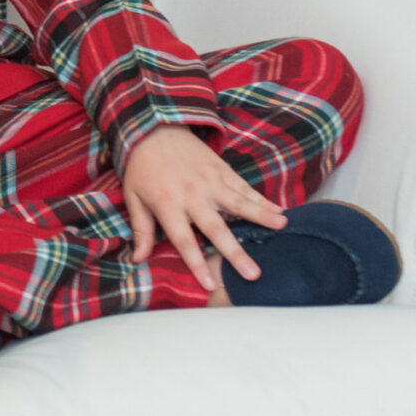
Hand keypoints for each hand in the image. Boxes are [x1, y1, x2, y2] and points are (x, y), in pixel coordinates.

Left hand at [122, 124, 285, 292]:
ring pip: (238, 203)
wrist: (153, 129)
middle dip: (235, 252)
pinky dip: (261, 200)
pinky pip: (244, 188)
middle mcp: (192, 196)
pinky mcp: (222, 170)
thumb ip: (141, 230)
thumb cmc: (141, 169)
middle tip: (253, 273)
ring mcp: (210, 182)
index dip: (197, 264)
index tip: (211, 285)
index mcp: (168, 206)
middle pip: (216, 228)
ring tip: (282, 228)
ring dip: (261, 216)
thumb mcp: (133, 198)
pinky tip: (279, 210)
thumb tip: (138, 259)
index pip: (184, 241)